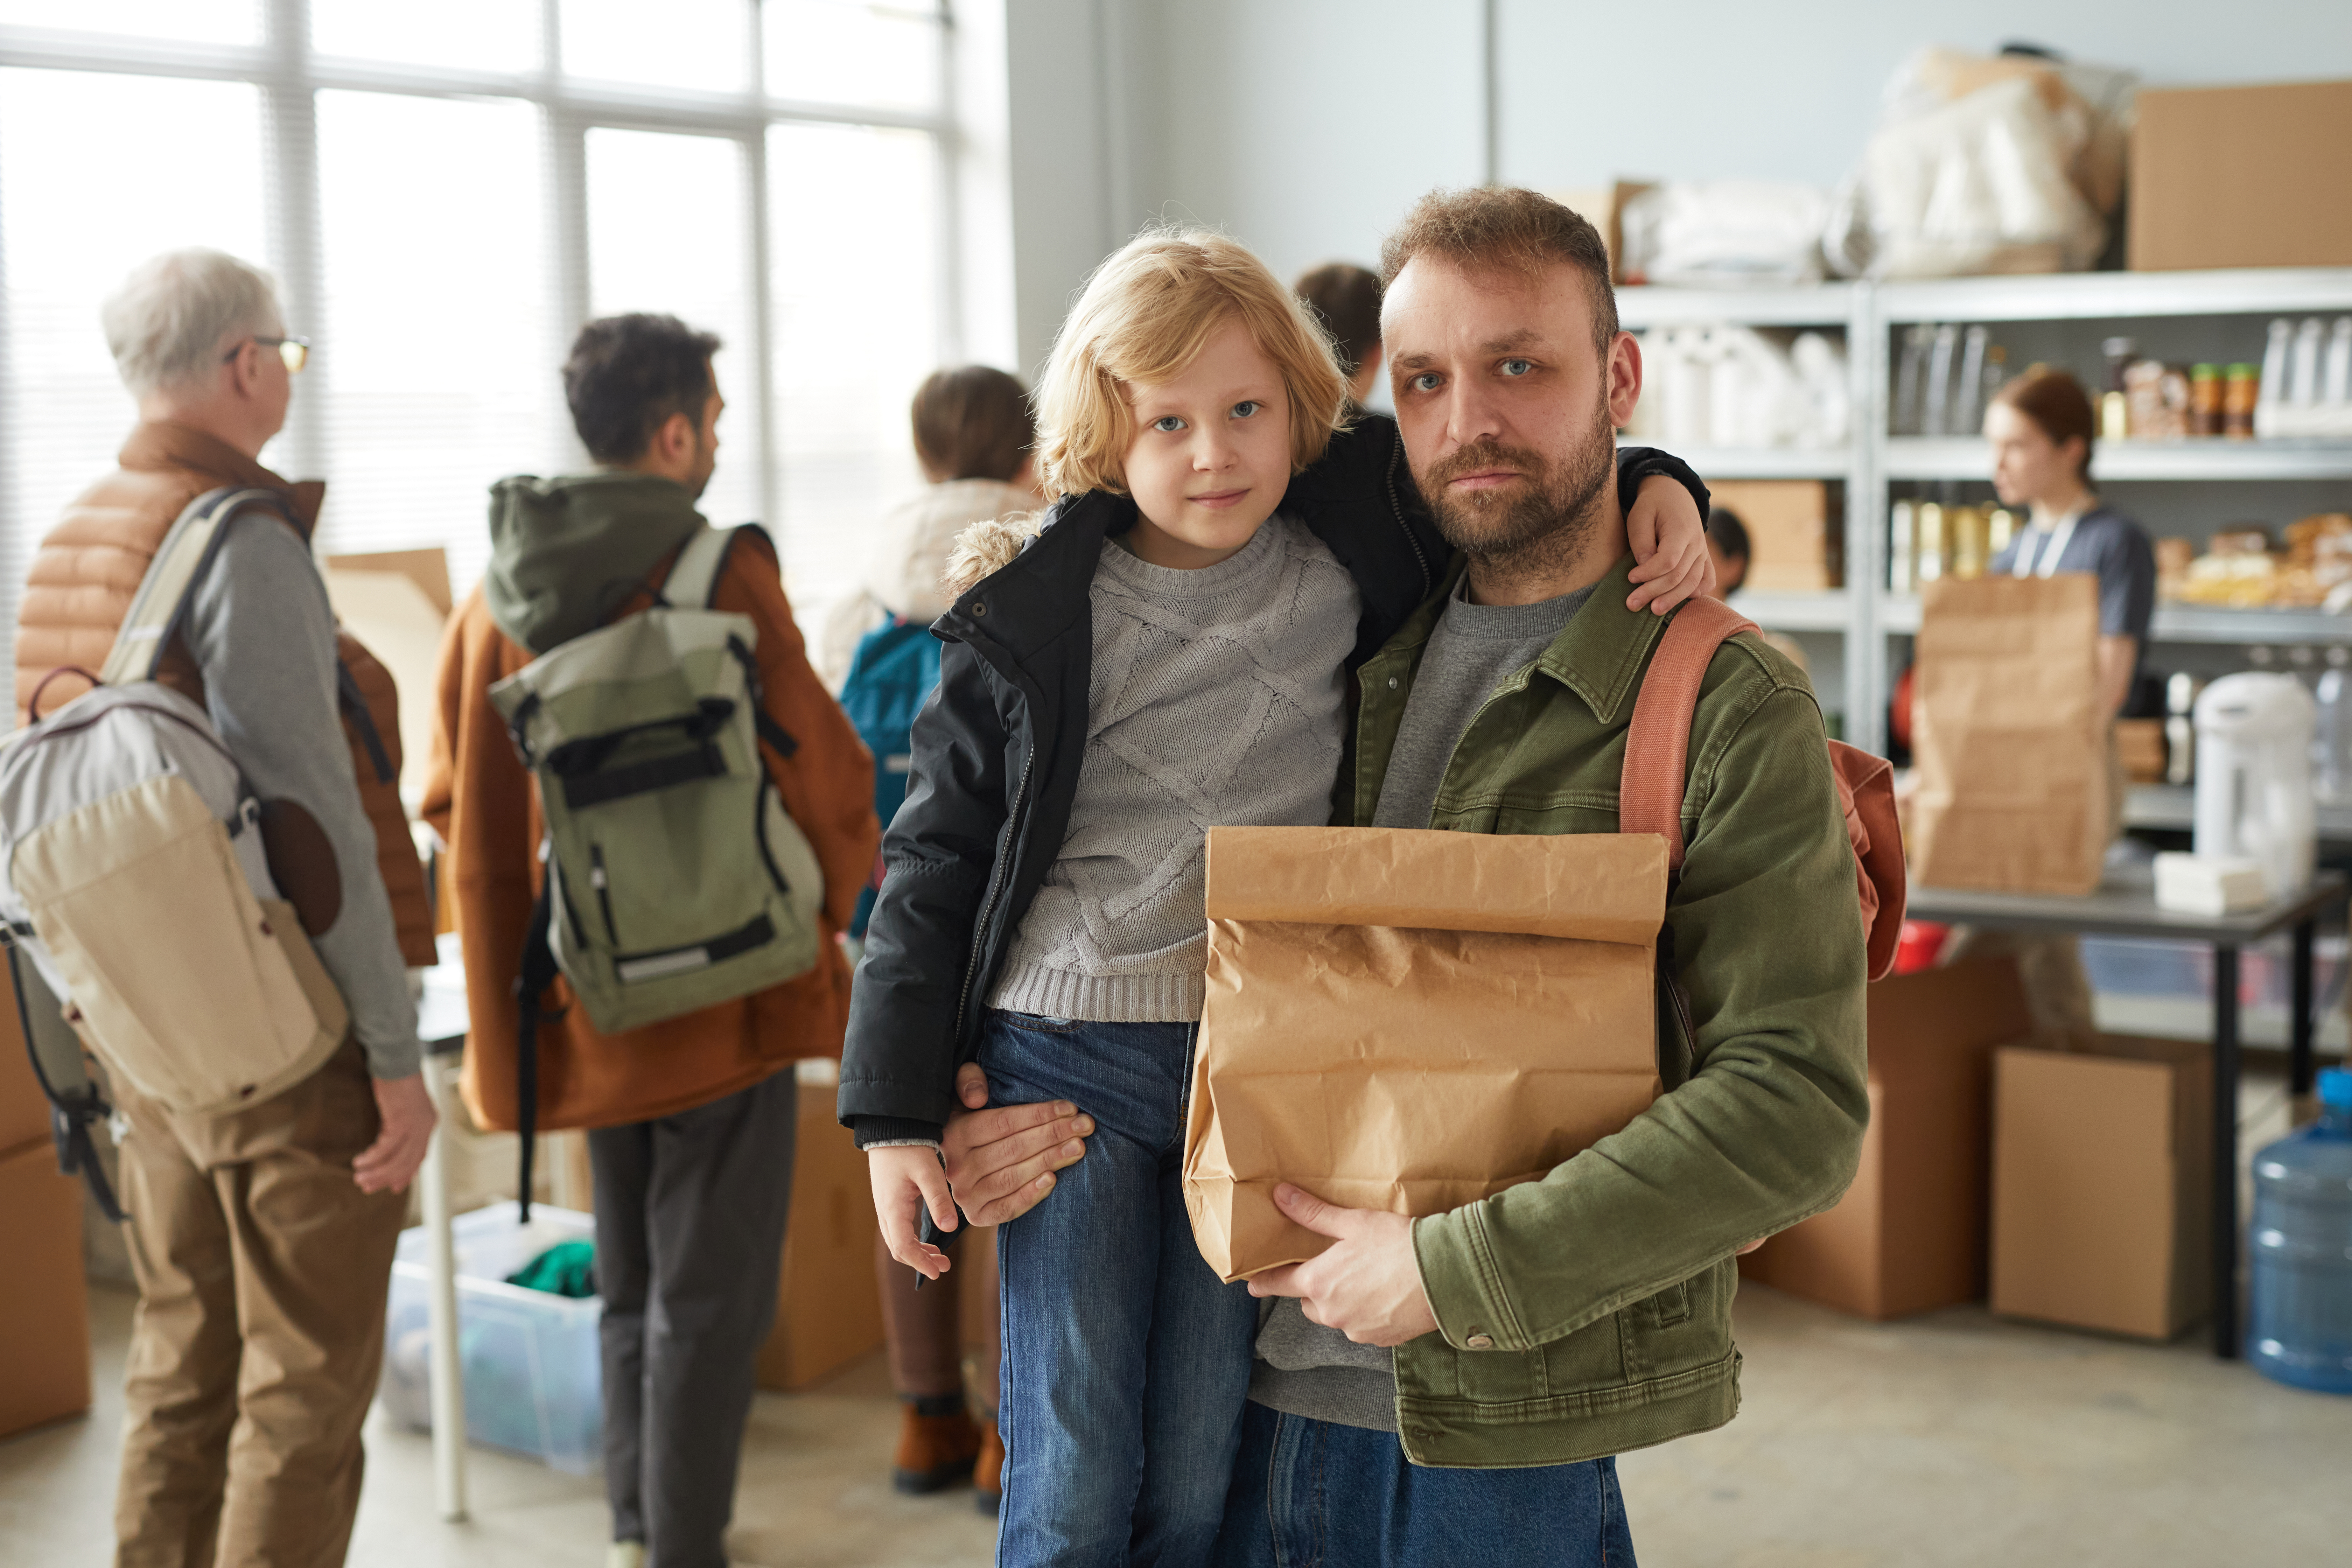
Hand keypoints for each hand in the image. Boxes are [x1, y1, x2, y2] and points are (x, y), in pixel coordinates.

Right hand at [355, 1071, 436, 1194]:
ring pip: (397, 1159)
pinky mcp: (402, 1121)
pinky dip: (372, 1157)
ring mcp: (416, 1125)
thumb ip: (399, 1126)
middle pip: (407, 1162)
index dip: (406, 1173)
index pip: (419, 1157)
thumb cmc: (396, 1080)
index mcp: (429, 1123)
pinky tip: (359, 1161)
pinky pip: (386, 1148)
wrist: (396, 1059)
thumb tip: (387, 1143)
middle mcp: (427, 1126)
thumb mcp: (401, 1108)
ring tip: (359, 1178)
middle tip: (367, 1187)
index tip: (393, 1187)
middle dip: (387, 1178)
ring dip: (377, 1172)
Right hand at [870, 1143, 959, 1278]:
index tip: (939, 1272)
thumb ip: (938, 1199)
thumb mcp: (928, 1171)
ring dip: (916, 1251)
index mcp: (892, 1207)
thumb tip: (949, 1229)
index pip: (903, 1247)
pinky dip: (911, 1239)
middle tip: (943, 1268)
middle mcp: (884, 1210)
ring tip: (938, 1257)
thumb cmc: (909, 1145)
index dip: (920, 1263)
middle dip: (919, 1261)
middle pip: (897, 1248)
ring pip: (896, 1238)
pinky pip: (896, 1227)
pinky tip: (927, 1237)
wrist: (890, 1124)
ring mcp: (883, 1204)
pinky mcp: (888, 1197)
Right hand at [940, 1063, 1092, 1226]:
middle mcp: (956, 1167)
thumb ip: (968, 1081)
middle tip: (1085, 1125)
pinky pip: (1008, 1207)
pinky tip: (1053, 1179)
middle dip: (1053, 1134)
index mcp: (954, 1135)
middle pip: (1014, 1149)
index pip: (1003, 1123)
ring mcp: (965, 1195)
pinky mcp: (977, 1216)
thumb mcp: (961, 1096)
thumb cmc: (967, 1123)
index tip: (1070, 1108)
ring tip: (1078, 1147)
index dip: (1039, 1114)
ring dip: (1050, 1160)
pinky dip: (1031, 1194)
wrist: (952, 1167)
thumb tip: (978, 1098)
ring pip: (1014, 1177)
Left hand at [1245, 1183, 1438, 1347]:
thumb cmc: (1396, 1244)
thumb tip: (1281, 1196)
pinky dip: (1367, 1314)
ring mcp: (1356, 1329)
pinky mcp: (1380, 1340)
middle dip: (1314, 1287)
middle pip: (1309, 1301)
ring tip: (1363, 1280)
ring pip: (1335, 1316)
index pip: (1278, 1283)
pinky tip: (1385, 1295)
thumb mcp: (1352, 1222)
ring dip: (1340, 1302)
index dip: (1263, 1281)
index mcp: (1318, 1282)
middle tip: (1333, 1267)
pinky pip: (1362, 1327)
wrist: (1443, 1275)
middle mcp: (1331, 1312)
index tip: (1252, 1283)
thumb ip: (1313, 1213)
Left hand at [1625, 474, 1715, 614]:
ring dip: (1673, 599)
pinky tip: (1682, 601)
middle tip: (1632, 603)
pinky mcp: (1704, 558)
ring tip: (1653, 610)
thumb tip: (1643, 565)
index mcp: (1681, 529)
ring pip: (1692, 583)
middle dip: (1654, 592)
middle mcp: (1697, 543)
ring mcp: (1703, 552)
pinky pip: (1707, 580)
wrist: (1674, 495)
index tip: (1630, 578)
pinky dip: (1697, 593)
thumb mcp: (1639, 514)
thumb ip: (1641, 539)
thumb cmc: (1652, 506)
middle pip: (1678, 575)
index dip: (1649, 573)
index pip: (1668, 560)